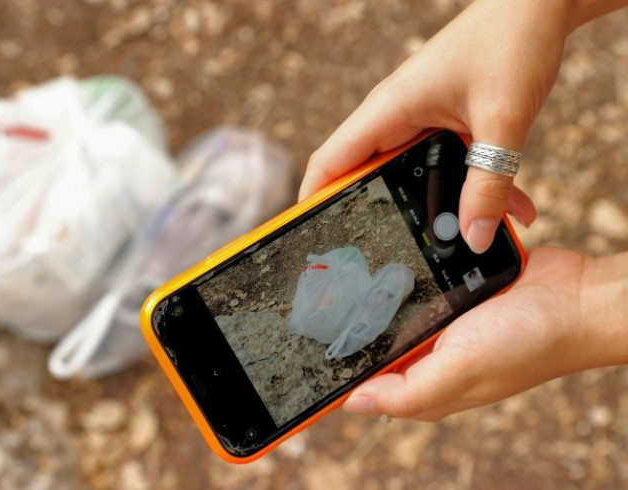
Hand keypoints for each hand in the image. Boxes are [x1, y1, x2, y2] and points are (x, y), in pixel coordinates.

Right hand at [300, 0, 576, 252]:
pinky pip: (444, 168)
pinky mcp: (444, 125)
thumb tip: (474, 238)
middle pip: (365, 178)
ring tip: (456, 243)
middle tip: (385, 258)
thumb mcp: (503, 121)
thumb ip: (489, 184)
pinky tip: (511, 212)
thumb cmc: (512, 42)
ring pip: (410, 178)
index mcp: (388, 111)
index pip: (330, 163)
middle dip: (374, 217)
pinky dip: (470, 191)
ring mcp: (419, 122)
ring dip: (432, 209)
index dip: (312, 201)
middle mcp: (395, 118)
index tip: (309, 239)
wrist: (540, 6)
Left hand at [341, 247, 627, 420]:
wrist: (577, 297)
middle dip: (345, 322)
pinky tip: (384, 252)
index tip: (298, 349)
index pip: (365, 381)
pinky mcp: (450, 288)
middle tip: (313, 294)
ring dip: (372, 290)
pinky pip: (416, 280)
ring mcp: (439, 318)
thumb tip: (353, 403)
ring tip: (339, 268)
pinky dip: (403, 269)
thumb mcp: (462, 372)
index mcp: (424, 379)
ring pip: (389, 306)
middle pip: (371, 340)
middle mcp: (427, 351)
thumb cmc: (527, 342)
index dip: (333, 371)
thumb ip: (408, 391)